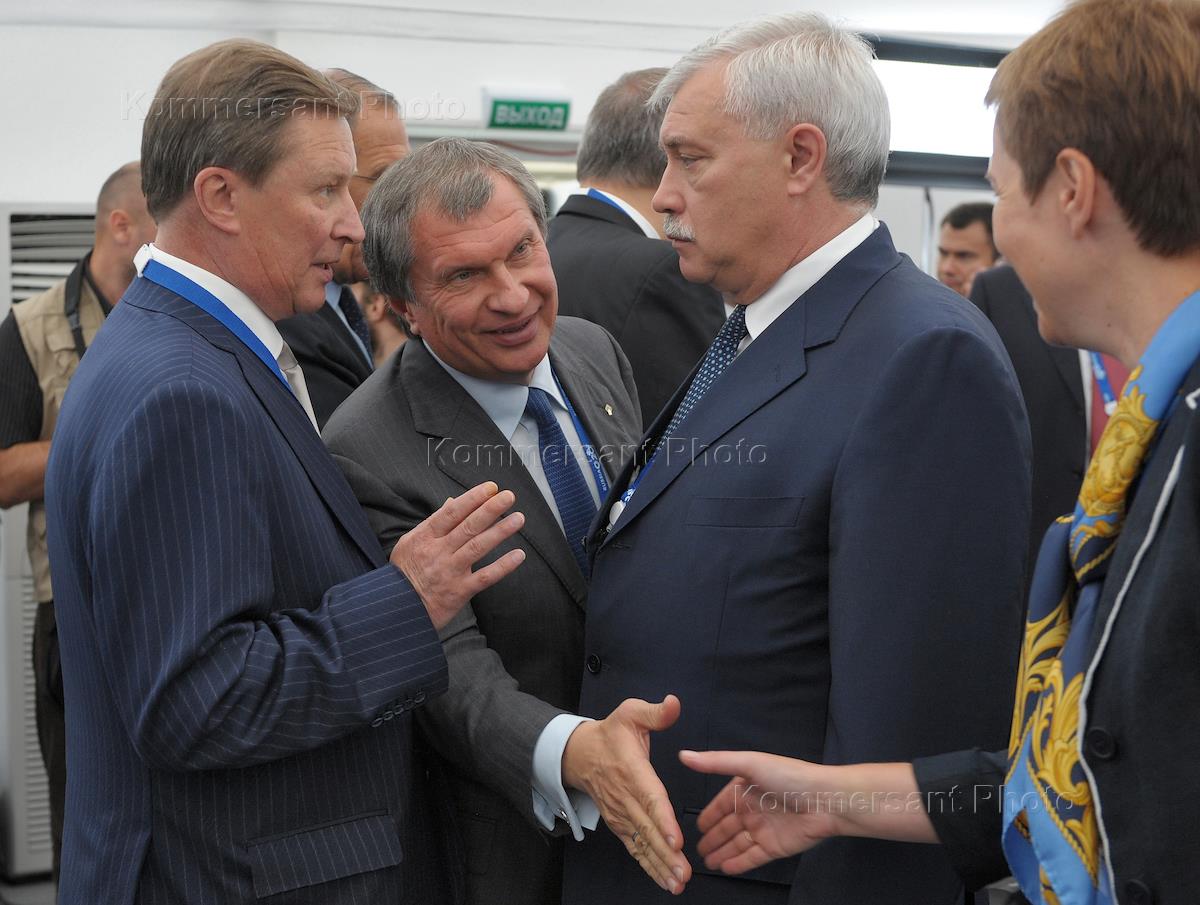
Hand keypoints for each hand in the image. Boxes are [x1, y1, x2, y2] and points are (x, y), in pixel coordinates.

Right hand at [390, 482, 524, 628]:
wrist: (398, 610)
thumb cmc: (404, 572)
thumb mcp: (410, 542)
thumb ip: (433, 522)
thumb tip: (452, 501)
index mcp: (426, 536)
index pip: (452, 512)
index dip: (472, 498)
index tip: (491, 488)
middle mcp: (439, 551)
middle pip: (468, 526)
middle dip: (490, 509)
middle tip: (509, 497)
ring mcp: (450, 571)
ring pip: (478, 547)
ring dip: (500, 532)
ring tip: (519, 518)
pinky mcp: (459, 591)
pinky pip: (485, 576)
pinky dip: (503, 566)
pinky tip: (518, 555)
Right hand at [563, 695, 689, 894]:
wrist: (580, 754)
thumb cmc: (610, 734)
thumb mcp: (630, 712)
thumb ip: (655, 712)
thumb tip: (674, 703)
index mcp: (633, 771)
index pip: (650, 798)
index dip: (663, 820)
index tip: (675, 838)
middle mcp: (627, 797)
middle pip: (648, 829)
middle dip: (666, 853)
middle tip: (684, 872)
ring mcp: (622, 814)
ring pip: (642, 843)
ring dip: (660, 865)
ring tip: (677, 882)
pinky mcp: (620, 825)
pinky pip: (635, 848)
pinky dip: (649, 866)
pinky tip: (665, 881)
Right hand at [679, 750, 839, 875]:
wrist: (825, 801)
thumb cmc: (791, 777)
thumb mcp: (749, 763)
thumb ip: (715, 762)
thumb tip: (686, 755)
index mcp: (746, 788)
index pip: (721, 804)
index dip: (709, 815)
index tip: (697, 825)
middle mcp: (754, 809)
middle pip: (727, 827)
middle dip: (713, 838)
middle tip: (697, 849)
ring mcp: (764, 829)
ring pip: (737, 844)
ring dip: (722, 853)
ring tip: (707, 863)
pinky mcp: (775, 847)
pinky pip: (752, 857)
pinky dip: (738, 863)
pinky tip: (726, 868)